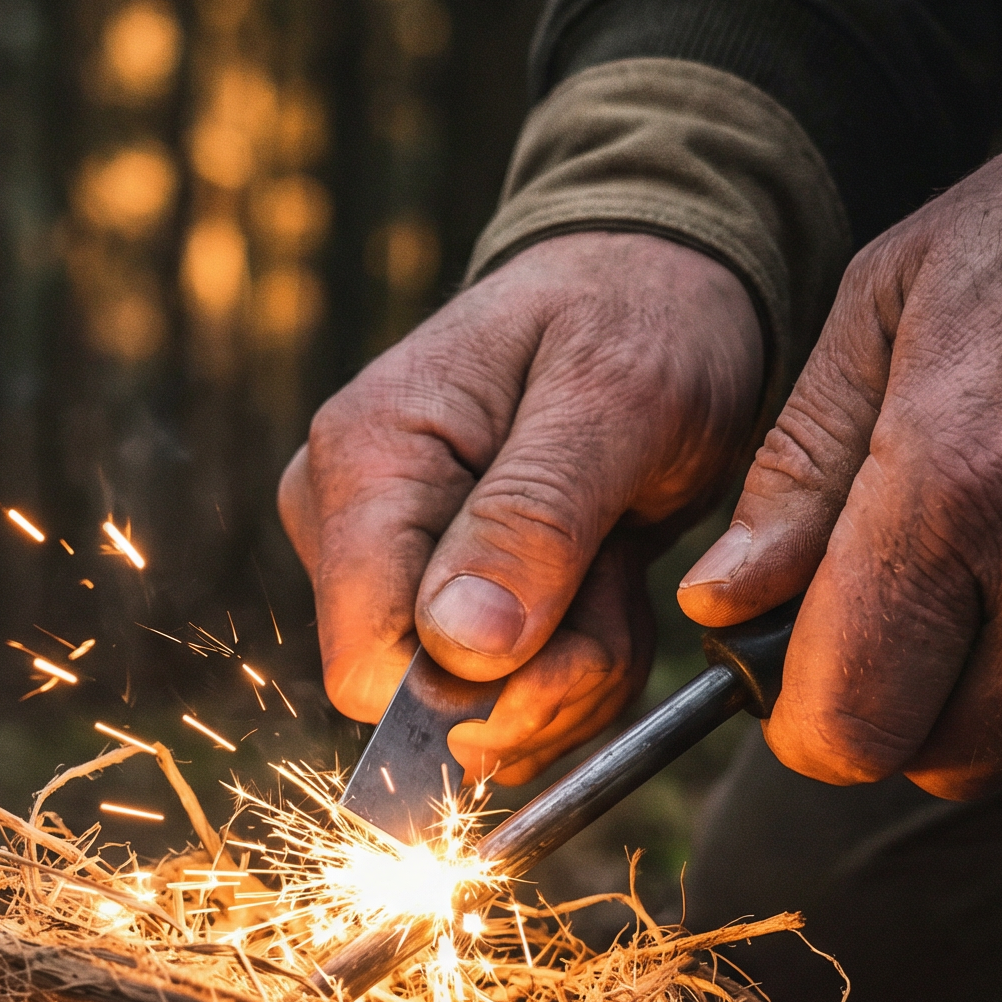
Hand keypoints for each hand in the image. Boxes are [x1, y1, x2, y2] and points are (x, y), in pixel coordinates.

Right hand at [278, 232, 762, 784]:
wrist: (658, 287)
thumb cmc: (639, 319)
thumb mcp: (616, 399)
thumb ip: (535, 520)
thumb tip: (460, 649)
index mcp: (363, 462)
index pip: (365, 667)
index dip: (478, 694)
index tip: (582, 643)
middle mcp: (343, 520)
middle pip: (423, 704)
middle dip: (546, 680)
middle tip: (622, 584)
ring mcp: (381, 563)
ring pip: (469, 713)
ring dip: (575, 674)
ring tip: (619, 568)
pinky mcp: (427, 595)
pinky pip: (498, 696)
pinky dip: (573, 669)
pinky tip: (604, 588)